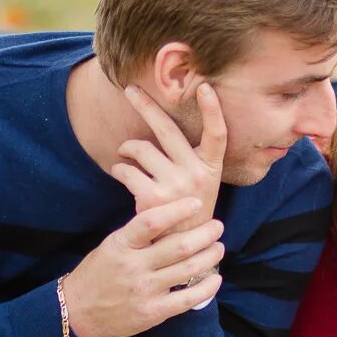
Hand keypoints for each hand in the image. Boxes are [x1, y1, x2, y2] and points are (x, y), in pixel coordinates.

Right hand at [63, 198, 225, 336]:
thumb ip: (138, 235)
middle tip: (217, 226)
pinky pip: (188, 299)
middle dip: (205, 234)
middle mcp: (134, 266)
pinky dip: (206, 288)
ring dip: (210, 256)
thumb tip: (172, 217)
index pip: (151, 221)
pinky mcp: (153, 312)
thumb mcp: (112, 245)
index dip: (178, 210)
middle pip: (179, 246)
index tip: (196, 203)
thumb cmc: (97, 273)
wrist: (76, 310)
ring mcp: (144, 290)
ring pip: (188, 269)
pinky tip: (215, 278)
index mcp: (122, 244)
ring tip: (219, 247)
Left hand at [110, 83, 226, 229]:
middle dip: (146, 106)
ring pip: (140, 148)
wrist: (181, 249)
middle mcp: (195, 174)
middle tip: (130, 90)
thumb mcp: (202, 185)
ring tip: (125, 153)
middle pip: (167, 130)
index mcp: (210, 168)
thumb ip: (191, 159)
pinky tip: (121, 172)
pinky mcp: (152, 198)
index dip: (213, 110)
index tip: (205, 86)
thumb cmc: (189, 210)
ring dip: (126, 148)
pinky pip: (126, 170)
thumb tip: (164, 125)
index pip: (218, 134)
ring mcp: (175, 186)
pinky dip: (119, 168)